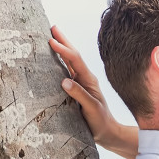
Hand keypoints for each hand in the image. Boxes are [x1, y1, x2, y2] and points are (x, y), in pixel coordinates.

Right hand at [48, 26, 119, 146]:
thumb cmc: (100, 122)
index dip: (63, 50)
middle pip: (73, 56)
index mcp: (89, 80)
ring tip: (52, 36)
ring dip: (62, 49)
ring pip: (69, 62)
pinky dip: (60, 62)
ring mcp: (81, 83)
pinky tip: (53, 57)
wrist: (107, 132)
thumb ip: (80, 95)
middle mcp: (85, 79)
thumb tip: (64, 81)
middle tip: (52, 27)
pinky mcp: (76, 89)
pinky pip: (67, 72)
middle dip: (63, 41)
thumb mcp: (91, 109)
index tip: (51, 40)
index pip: (75, 61)